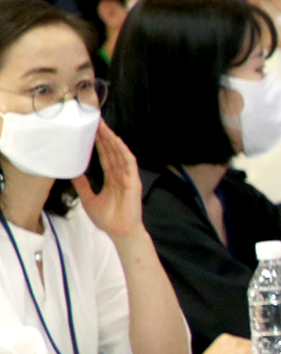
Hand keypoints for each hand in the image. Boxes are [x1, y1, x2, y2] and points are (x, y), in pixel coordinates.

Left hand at [74, 123, 142, 241]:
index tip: (91, 131)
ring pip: (119, 154)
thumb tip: (73, 173)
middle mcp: (120, 175)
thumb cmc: (108, 219)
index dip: (99, 144)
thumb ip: (82, 185)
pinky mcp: (133, 181)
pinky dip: (123, 152)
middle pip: (112, 152)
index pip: (105, 157)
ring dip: (112, 140)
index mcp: (112, 179)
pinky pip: (129, 163)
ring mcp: (127, 177)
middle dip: (104, 137)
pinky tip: (117, 142)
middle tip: (95, 121)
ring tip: (103, 127)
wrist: (119, 232)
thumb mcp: (88, 199)